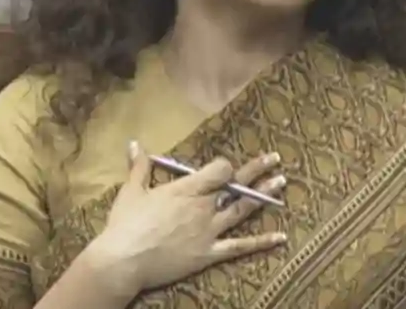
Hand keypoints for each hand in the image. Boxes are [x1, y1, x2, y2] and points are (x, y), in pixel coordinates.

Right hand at [85, 141, 287, 294]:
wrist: (123, 262)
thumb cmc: (125, 225)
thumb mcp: (131, 191)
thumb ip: (139, 167)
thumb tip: (135, 143)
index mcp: (186, 189)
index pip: (218, 170)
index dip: (225, 166)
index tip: (226, 166)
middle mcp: (203, 207)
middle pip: (236, 185)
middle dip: (257, 170)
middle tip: (275, 159)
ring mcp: (209, 231)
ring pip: (243, 210)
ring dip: (264, 195)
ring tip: (281, 183)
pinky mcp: (209, 253)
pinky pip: (240, 246)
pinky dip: (261, 241)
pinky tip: (280, 236)